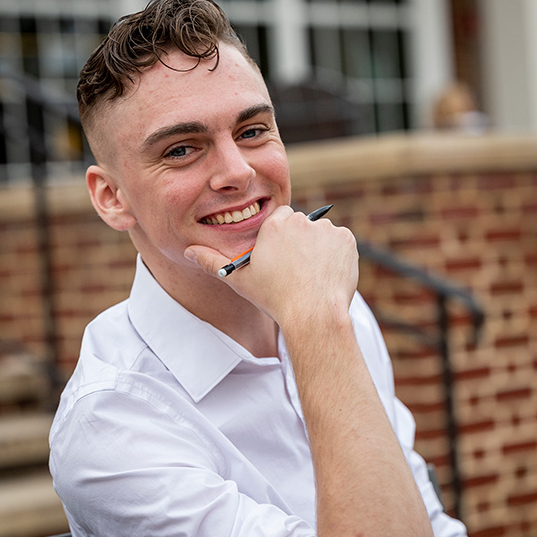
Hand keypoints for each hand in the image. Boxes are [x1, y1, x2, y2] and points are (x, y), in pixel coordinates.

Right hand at [185, 205, 358, 325]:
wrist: (313, 315)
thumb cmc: (274, 298)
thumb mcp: (238, 280)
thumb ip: (211, 261)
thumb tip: (188, 251)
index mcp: (275, 224)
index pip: (278, 221)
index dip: (279, 241)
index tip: (279, 259)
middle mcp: (301, 220)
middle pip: (300, 226)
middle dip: (298, 243)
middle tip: (296, 270)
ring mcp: (327, 230)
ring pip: (321, 235)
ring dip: (318, 249)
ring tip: (312, 275)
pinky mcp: (347, 241)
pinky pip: (340, 244)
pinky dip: (336, 256)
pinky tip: (326, 274)